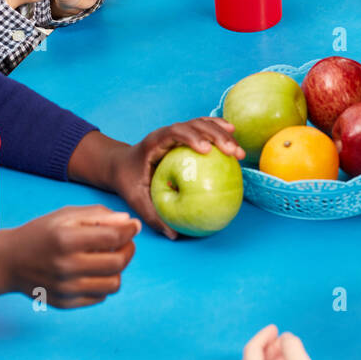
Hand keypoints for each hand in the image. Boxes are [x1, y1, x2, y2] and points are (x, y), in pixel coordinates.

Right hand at [0, 206, 139, 307]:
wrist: (9, 261)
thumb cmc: (42, 233)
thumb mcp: (66, 214)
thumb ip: (99, 215)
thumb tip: (129, 222)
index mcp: (66, 239)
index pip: (113, 237)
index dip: (130, 230)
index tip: (133, 225)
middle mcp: (66, 266)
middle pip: (118, 263)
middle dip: (128, 249)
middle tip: (125, 242)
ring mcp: (65, 288)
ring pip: (114, 284)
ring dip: (119, 269)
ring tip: (111, 257)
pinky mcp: (65, 304)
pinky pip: (100, 297)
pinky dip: (104, 283)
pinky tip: (95, 271)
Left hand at [106, 119, 245, 239]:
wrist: (122, 164)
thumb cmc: (128, 180)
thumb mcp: (135, 198)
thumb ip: (152, 215)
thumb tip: (174, 235)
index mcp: (155, 141)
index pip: (175, 132)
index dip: (191, 137)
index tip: (206, 150)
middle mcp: (168, 132)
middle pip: (195, 125)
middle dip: (215, 135)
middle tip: (232, 152)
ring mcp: (178, 132)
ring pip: (203, 124)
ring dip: (222, 134)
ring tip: (238, 151)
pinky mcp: (185, 136)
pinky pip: (205, 130)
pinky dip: (220, 132)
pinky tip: (234, 140)